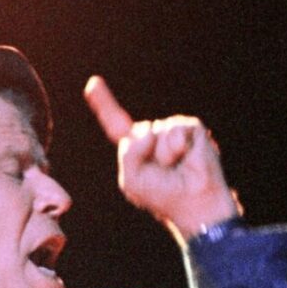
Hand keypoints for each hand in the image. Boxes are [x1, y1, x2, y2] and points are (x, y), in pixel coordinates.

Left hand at [84, 76, 239, 238]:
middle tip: (161, 173)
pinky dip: (177, 148)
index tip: (92, 83)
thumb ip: (129, 154)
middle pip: (137, 131)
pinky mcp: (191, 129)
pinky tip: (187, 159)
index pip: (116, 123)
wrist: (194, 203)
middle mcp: (153, 136)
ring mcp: (171, 131)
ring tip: (176, 168)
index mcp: (136, 149)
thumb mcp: (132, 180)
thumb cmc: (163, 196)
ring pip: (156, 132)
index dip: (104, 103)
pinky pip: (176, 130)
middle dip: (144, 154)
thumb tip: (149, 131)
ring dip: (163, 156)